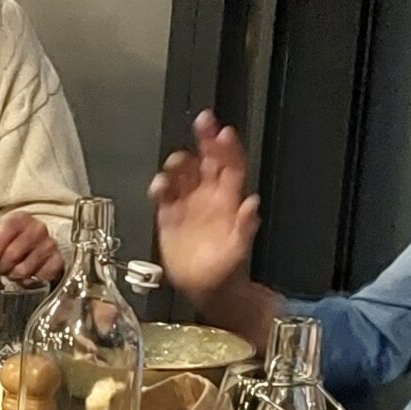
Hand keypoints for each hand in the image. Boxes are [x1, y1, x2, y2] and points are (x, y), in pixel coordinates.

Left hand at [0, 210, 62, 282]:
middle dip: (0, 267)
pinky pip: (40, 277)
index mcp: (19, 219)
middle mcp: (37, 228)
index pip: (1, 236)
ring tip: (11, 272)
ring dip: (14, 275)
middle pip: (12, 255)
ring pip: (24, 269)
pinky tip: (27, 276)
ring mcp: (49, 244)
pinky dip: (30, 280)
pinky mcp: (57, 260)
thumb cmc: (11, 243)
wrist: (36, 249)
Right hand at [149, 111, 258, 299]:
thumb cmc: (226, 269)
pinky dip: (159, 186)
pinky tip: (158, 186)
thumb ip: (245, 227)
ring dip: (180, 162)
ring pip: (184, 171)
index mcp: (228, 200)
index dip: (227, 148)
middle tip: (203, 121)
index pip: (230, 166)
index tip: (223, 131)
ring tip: (175, 164)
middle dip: (205, 139)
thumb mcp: (238, 251)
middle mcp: (209, 195)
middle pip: (208, 159)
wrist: (205, 288)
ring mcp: (189, 203)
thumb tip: (251, 205)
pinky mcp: (169, 214)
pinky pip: (163, 193)